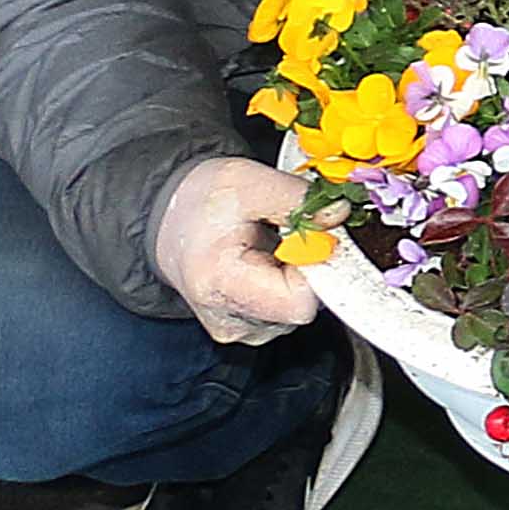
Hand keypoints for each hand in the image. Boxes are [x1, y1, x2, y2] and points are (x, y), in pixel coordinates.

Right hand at [150, 154, 320, 342]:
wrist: (169, 221)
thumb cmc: (199, 202)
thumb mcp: (249, 181)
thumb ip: (298, 199)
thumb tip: (339, 213)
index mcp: (222, 285)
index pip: (300, 302)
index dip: (318, 267)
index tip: (314, 236)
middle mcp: (230, 319)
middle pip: (303, 306)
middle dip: (309, 266)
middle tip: (286, 235)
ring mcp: (241, 328)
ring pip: (300, 307)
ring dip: (299, 274)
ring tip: (270, 247)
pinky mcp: (249, 327)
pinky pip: (289, 307)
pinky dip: (289, 282)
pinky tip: (267, 261)